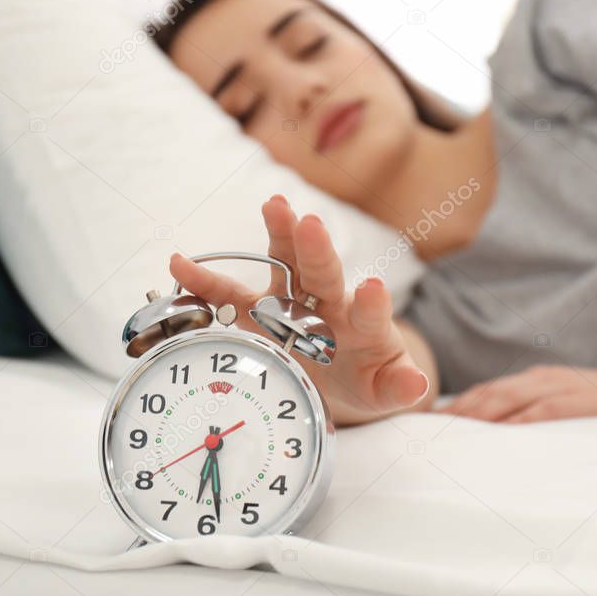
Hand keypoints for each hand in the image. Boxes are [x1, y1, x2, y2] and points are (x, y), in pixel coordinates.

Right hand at [169, 195, 429, 423]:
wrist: (342, 376)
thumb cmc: (367, 379)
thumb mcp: (385, 389)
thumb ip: (399, 387)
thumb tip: (416, 384)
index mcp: (363, 328)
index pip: (370, 314)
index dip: (372, 303)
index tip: (373, 289)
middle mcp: (328, 305)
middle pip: (323, 274)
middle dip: (317, 250)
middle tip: (312, 223)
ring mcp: (293, 302)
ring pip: (286, 263)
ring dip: (280, 234)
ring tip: (274, 205)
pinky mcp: (260, 312)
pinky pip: (230, 295)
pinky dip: (205, 281)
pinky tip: (180, 264)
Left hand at [437, 364, 596, 423]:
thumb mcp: (567, 399)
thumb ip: (537, 410)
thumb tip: (502, 433)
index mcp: (536, 380)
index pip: (487, 392)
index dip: (457, 407)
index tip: (430, 424)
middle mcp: (542, 380)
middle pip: (487, 395)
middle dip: (455, 413)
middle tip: (426, 433)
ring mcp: (560, 388)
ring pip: (506, 400)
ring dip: (474, 416)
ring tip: (447, 434)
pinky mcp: (579, 402)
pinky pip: (540, 412)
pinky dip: (514, 422)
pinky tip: (495, 434)